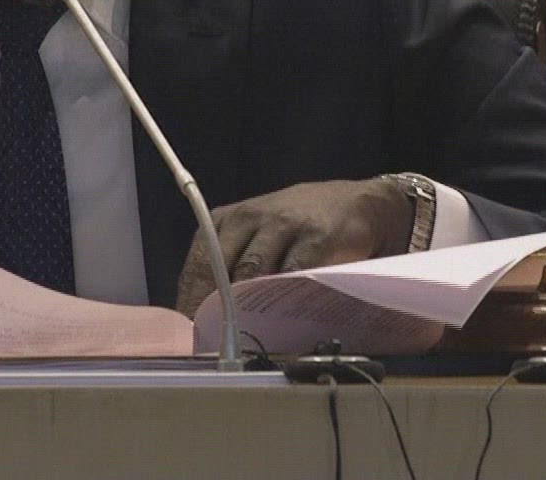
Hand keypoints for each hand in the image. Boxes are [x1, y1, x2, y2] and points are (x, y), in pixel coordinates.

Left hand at [174, 177, 414, 316]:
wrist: (357, 202)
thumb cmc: (298, 225)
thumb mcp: (258, 234)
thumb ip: (233, 264)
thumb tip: (204, 316)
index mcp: (227, 219)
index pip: (198, 264)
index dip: (190, 301)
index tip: (188, 332)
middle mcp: (249, 217)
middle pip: (220, 269)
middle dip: (212, 309)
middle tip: (209, 343)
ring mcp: (282, 224)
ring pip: (253, 272)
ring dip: (244, 309)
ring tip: (239, 340)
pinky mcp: (315, 237)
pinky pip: (292, 274)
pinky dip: (283, 300)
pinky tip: (278, 322)